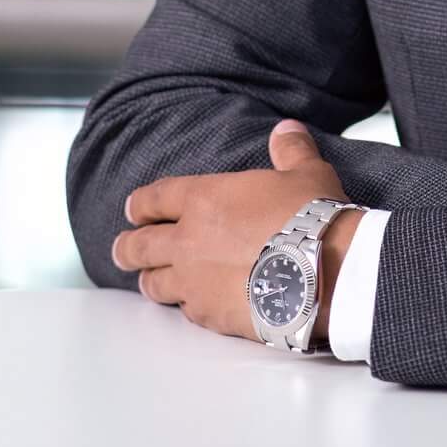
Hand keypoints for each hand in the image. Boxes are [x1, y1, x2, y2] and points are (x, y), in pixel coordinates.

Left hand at [112, 120, 360, 341]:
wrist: (325, 272)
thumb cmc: (314, 217)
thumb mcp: (306, 173)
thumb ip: (290, 150)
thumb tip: (287, 129)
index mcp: (203, 199)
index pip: (153, 199)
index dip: (140, 204)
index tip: (133, 209)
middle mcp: (187, 241)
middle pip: (138, 246)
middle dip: (127, 247)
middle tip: (122, 249)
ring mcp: (194, 282)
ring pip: (154, 284)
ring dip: (151, 280)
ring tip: (150, 281)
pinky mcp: (210, 316)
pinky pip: (186, 312)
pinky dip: (187, 306)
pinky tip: (194, 305)